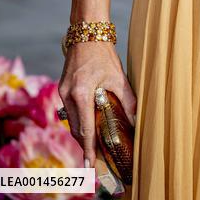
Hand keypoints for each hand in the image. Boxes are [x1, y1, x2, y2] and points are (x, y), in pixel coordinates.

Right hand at [58, 42, 135, 167]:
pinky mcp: (62, 88)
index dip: (89, 149)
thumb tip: (136, 119)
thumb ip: (127, 100)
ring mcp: (62, 91)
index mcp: (81, 93)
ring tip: (93, 147)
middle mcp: (68, 95)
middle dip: (85, 145)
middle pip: (76, 128)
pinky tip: (86, 126)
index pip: (84, 128)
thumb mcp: (118, 77)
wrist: (87, 33)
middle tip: (95, 160)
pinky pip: (69, 111)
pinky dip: (78, 121)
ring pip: (71, 121)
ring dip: (81, 133)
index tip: (90, 166)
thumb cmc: (104, 54)